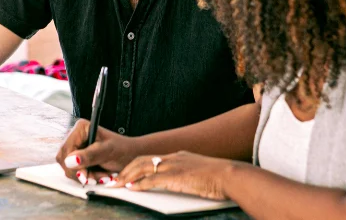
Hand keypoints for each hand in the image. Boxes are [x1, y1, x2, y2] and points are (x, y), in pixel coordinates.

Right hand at [56, 119, 140, 185]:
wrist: (132, 156)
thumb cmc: (123, 150)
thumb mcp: (107, 152)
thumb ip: (89, 155)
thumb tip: (70, 160)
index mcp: (81, 128)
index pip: (65, 149)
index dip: (72, 164)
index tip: (84, 175)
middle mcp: (75, 136)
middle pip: (64, 160)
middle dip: (80, 172)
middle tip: (96, 179)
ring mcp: (76, 148)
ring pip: (69, 168)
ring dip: (85, 176)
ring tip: (102, 176)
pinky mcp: (79, 158)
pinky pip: (75, 172)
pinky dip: (87, 177)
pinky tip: (99, 176)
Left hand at [113, 151, 232, 199]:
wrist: (230, 175)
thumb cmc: (220, 177)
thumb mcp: (199, 172)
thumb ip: (187, 175)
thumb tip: (181, 182)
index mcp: (179, 156)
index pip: (151, 158)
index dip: (136, 166)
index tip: (127, 173)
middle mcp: (174, 158)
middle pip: (142, 160)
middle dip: (126, 170)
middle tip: (115, 179)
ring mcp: (174, 166)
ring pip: (143, 168)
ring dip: (127, 176)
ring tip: (117, 184)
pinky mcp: (176, 177)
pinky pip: (152, 179)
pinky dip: (139, 184)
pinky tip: (131, 189)